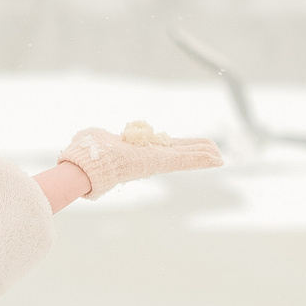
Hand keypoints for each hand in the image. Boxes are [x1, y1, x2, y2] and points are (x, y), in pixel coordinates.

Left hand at [56, 122, 223, 199]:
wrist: (85, 167)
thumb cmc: (86, 154)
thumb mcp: (98, 140)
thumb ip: (101, 140)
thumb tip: (94, 138)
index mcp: (138, 153)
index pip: (164, 149)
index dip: (180, 147)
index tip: (190, 146)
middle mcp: (149, 159)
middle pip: (179, 154)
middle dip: (197, 152)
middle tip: (214, 153)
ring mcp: (156, 161)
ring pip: (185, 158)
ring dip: (203, 156)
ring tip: (220, 157)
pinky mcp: (160, 162)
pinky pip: (184, 161)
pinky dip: (201, 160)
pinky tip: (217, 160)